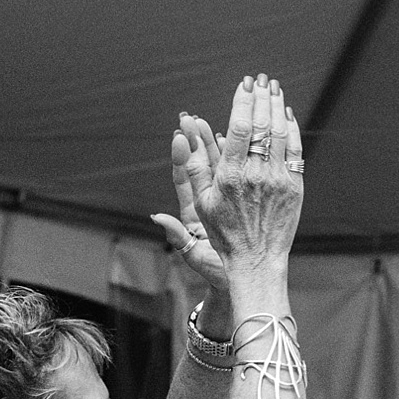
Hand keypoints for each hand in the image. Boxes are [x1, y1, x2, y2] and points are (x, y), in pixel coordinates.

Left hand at [151, 114, 226, 290]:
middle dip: (195, 143)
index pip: (185, 180)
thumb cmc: (219, 273)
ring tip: (208, 123)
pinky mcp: (240, 202)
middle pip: (200, 168)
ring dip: (214, 146)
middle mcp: (208, 204)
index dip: (181, 158)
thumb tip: (156, 217)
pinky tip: (236, 143)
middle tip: (190, 119)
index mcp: (194, 214)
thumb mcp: (196, 256)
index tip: (178, 137)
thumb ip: (178, 236)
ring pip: (218, 169)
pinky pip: (237, 176)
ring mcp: (224, 201)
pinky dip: (235, 160)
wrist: (243, 280)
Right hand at [184, 76, 305, 277]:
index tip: (244, 84)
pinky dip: (291, 129)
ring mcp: (279, 179)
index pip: (241, 127)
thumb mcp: (201, 204)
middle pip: (264, 124)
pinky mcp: (294, 186)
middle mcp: (257, 174)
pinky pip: (296, 150)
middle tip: (261, 79)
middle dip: (262, 97)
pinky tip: (286, 115)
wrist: (257, 259)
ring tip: (274, 89)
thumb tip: (180, 135)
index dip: (244, 101)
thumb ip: (193, 169)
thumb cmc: (224, 233)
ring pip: (281, 133)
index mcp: (231, 175)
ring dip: (278, 107)